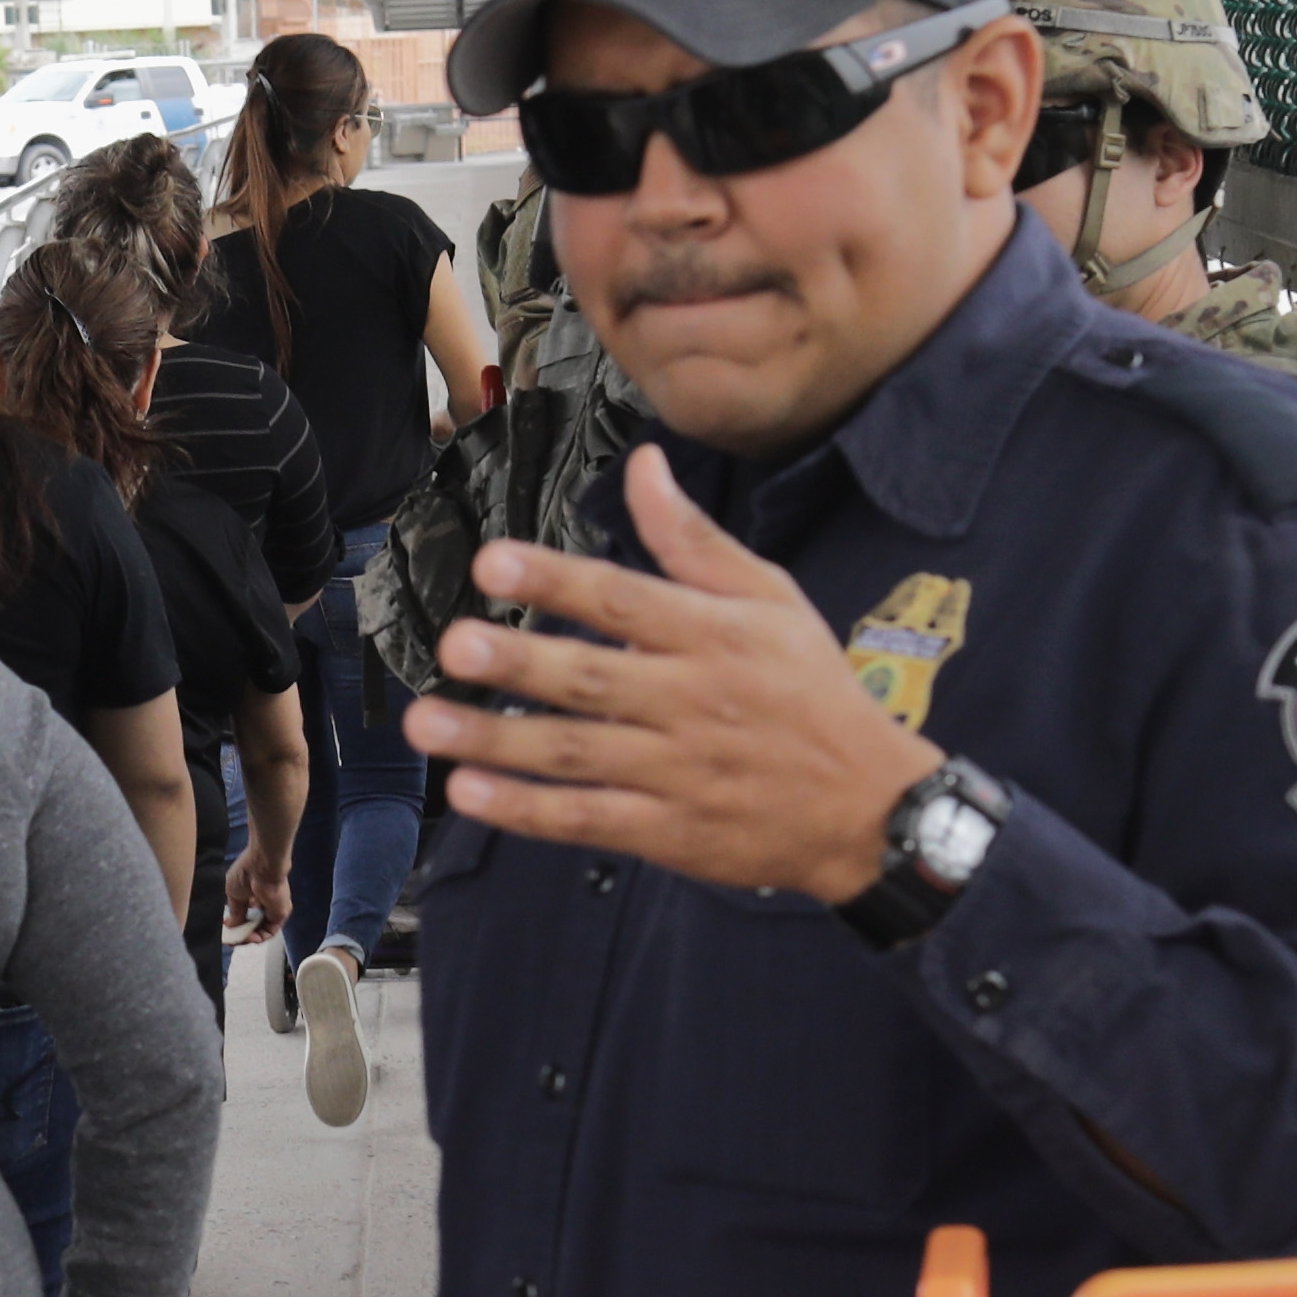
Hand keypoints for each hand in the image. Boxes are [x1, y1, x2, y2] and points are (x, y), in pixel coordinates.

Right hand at [223, 835, 291, 939]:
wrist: (262, 866)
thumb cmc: (245, 874)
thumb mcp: (233, 894)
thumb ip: (235, 912)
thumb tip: (230, 926)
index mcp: (254, 895)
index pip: (246, 914)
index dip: (236, 923)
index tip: (226, 929)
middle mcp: (265, 903)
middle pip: (254, 924)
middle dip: (242, 933)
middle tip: (231, 939)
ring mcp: (274, 909)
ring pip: (262, 930)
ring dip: (249, 938)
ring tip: (238, 940)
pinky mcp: (281, 914)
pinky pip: (269, 931)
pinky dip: (259, 937)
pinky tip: (248, 938)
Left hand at [406, 447, 935, 903]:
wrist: (871, 808)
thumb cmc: (813, 692)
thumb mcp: (771, 600)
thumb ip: (693, 539)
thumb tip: (643, 465)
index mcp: (715, 636)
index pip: (625, 601)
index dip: (557, 581)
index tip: (493, 563)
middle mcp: (692, 701)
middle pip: (591, 679)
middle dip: (517, 664)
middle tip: (452, 645)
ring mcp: (678, 771)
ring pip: (574, 753)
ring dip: (495, 741)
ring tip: (424, 724)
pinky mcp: (668, 831)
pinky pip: (587, 819)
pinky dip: (527, 810)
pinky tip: (471, 793)